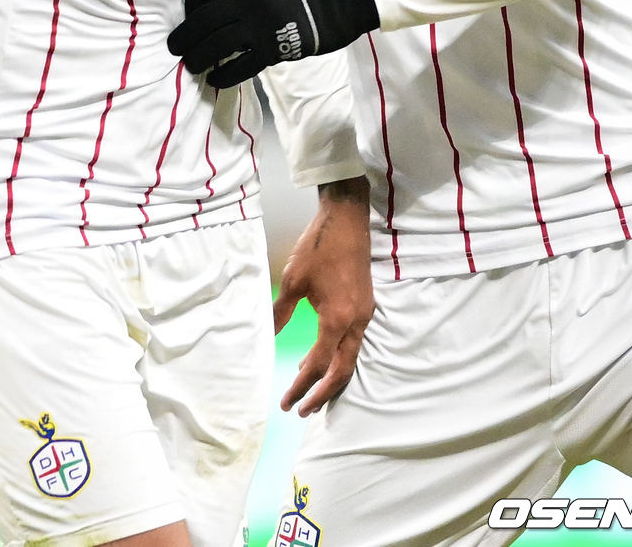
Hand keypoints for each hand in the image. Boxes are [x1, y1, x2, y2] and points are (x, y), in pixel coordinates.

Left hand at [167, 0, 378, 85]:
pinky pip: (242, 66)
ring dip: (199, 58)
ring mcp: (260, 27)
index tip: (188, 16)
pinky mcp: (274, 50)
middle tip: (174, 47)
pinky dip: (225, 75)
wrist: (340, 1)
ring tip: (191, 66)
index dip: (191, 4)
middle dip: (184, 36)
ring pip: (218, 45)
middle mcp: (247, 2)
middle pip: (203, 20)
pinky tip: (215, 79)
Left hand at [274, 177, 373, 415]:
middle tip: (301, 410)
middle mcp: (356, 323)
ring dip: (331, 378)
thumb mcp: (294, 280)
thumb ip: (281, 312)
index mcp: (337, 319)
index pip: (319, 365)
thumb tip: (267, 337)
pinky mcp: (364, 306)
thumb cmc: (318, 248)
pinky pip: (354, 343)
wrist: (346, 221)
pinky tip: (322, 356)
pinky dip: (338, 358)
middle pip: (341, 371)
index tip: (287, 401)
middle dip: (321, 394)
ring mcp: (364, 315)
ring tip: (309, 391)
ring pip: (350, 359)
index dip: (302, 386)